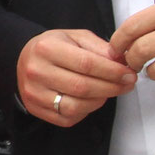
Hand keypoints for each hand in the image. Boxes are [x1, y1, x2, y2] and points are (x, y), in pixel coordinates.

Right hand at [17, 29, 135, 125]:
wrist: (26, 59)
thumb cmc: (54, 47)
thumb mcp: (75, 37)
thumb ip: (99, 47)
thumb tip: (121, 62)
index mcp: (46, 48)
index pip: (86, 64)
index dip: (112, 71)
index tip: (129, 74)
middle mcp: (36, 71)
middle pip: (82, 87)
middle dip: (111, 87)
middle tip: (127, 85)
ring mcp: (34, 93)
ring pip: (75, 106)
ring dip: (99, 101)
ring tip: (109, 91)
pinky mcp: (35, 108)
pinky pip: (67, 118)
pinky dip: (85, 111)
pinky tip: (91, 100)